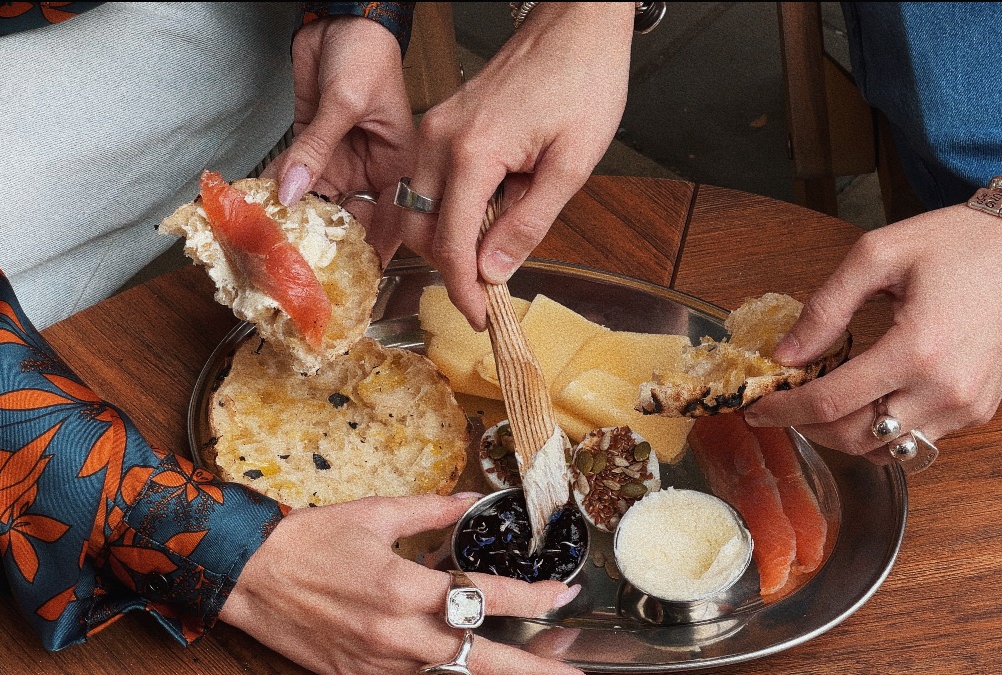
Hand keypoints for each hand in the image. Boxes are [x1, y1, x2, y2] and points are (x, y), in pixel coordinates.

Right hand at [219, 494, 602, 674]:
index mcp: (404, 585)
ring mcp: (382, 666)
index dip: (532, 598)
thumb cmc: (309, 540)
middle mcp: (398, 634)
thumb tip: (476, 498)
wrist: (245, 575)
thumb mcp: (375, 512)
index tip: (566, 596)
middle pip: (485, 661)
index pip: (485, 597)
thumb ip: (434, 508)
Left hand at [265, 16, 415, 262]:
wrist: (343, 20)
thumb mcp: (346, 103)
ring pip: (316, 196)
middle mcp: (371, 168)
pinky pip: (295, 172)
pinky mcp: (313, 144)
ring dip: (294, 212)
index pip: (390, 218)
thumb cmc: (368, 55)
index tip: (352, 276)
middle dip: (325, 236)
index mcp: (400, 165)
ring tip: (273, 235)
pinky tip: (260, 201)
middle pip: (349, 213)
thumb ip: (316, 148)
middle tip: (301, 260)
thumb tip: (294, 190)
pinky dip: (276, 184)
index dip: (373, 248)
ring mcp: (340, 157)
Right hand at [396, 3, 633, 328]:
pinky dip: (449, 209)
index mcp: (472, 151)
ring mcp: (436, 127)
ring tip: (492, 253)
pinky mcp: (443, 122)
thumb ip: (529, 223)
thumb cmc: (583, 80)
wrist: (576, 24)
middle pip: (421, 228)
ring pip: (418, 205)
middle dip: (450, 267)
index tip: (482, 317)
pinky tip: (486, 217)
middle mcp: (441, 138)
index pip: (452, 243)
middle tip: (488, 295)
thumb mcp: (572, 165)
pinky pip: (429, 180)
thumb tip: (495, 271)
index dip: (464, 290)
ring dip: (447, 238)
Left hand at [744, 205, 1001, 463]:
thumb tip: (786, 355)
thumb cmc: (964, 241)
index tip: (757, 408)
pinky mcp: (979, 413)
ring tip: (820, 406)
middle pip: (854, 438)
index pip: (831, 403)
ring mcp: (966, 409)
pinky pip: (916, 442)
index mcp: (916, 350)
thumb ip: (825, 307)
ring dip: (844, 436)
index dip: (785, 410)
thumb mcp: (879, 254)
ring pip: (885, 451)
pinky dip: (882, 433)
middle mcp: (945, 391)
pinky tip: (866, 403)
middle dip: (808, 428)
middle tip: (784, 406)